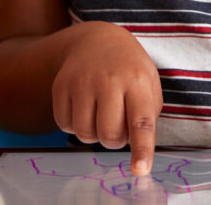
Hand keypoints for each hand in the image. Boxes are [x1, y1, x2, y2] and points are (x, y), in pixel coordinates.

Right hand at [52, 22, 162, 175]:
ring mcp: (82, 81)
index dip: (141, 149)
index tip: (140, 170)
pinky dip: (74, 125)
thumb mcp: (149, 84)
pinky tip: (83, 108)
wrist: (96, 40)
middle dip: (114, 141)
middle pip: (109, 135)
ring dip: (94, 134)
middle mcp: (109, 80)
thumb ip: (147, 116)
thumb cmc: (129, 70)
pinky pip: (64, 125)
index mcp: (137, 81)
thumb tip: (138, 151)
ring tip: (100, 115)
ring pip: (84, 134)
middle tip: (117, 125)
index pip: (141, 121)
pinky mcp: (61, 85)